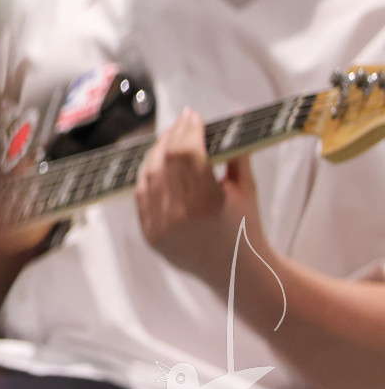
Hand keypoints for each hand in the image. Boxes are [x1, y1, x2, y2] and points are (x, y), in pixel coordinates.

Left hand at [136, 107, 264, 288]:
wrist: (236, 273)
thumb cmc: (246, 227)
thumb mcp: (246, 188)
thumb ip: (236, 152)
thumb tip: (232, 114)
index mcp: (207, 203)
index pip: (186, 153)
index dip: (187, 129)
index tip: (192, 114)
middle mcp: (178, 215)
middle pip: (164, 160)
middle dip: (172, 136)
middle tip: (183, 123)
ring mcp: (159, 226)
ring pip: (148, 174)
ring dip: (157, 152)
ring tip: (171, 140)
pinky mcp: (149, 234)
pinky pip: (141, 194)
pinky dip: (149, 174)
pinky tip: (159, 163)